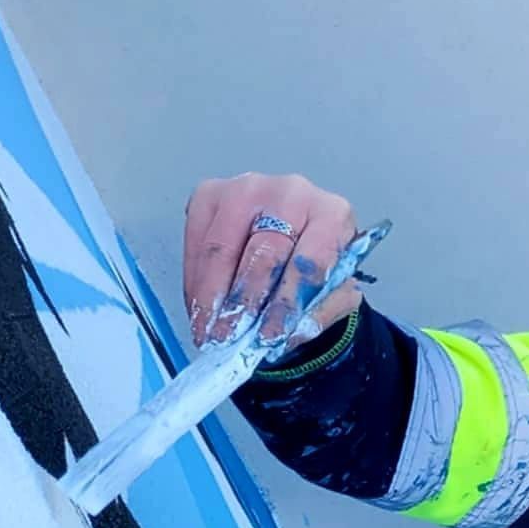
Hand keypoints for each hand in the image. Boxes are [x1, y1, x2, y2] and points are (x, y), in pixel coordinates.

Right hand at [184, 172, 360, 348]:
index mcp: (332, 214)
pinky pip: (196, 241)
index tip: (268, 338)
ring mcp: (247, 187)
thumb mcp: (333, 292)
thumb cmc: (314, 264)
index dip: (286, 305)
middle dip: (243, 304)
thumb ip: (319, 312)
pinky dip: (195, 281)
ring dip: (211, 296)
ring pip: (222, 248)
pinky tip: (198, 309)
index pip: (308, 264)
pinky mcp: (210, 193)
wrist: (292, 235)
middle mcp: (292, 192)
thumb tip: (289, 333)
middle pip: (263, 254)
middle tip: (229, 340)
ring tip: (207, 332)